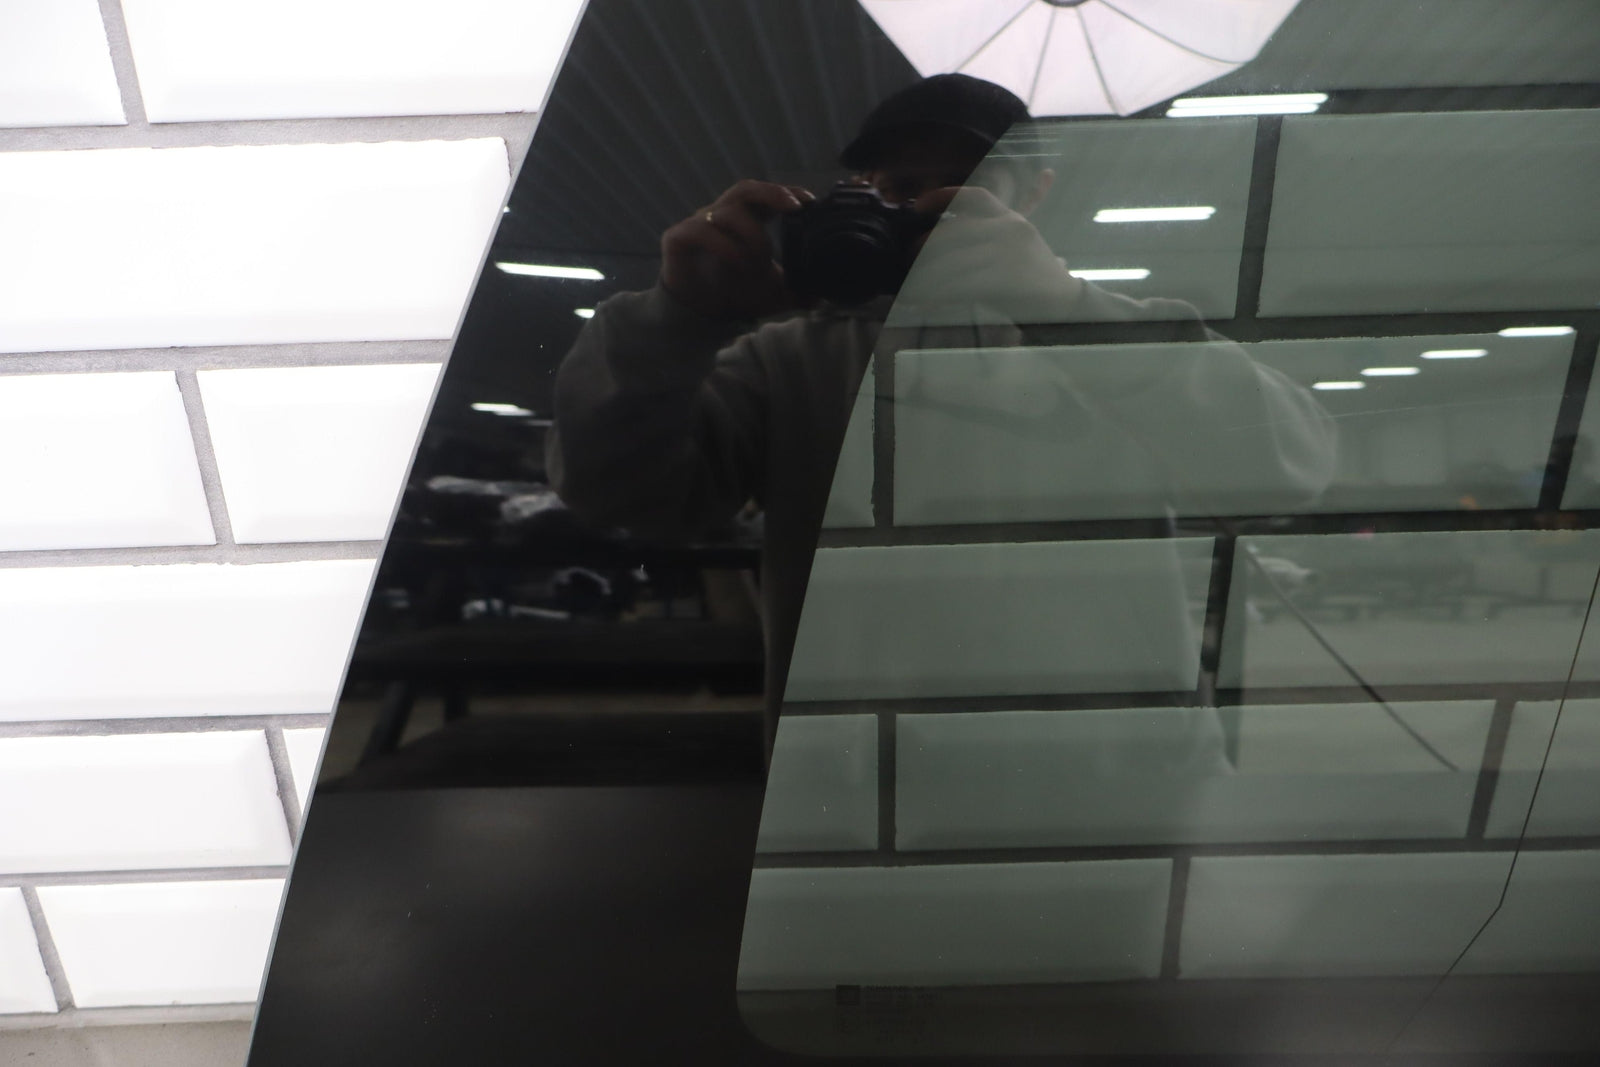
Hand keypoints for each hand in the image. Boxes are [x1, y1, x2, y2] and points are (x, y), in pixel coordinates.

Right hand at [660, 180, 813, 320]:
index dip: (786, 192)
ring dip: (751, 234)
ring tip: (762, 262)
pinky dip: (724, 245)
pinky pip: (701, 231)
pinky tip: (739, 263)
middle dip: (772, 194)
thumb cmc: (734, 295)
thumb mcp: (773, 294)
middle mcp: (721, 216)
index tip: (810, 202)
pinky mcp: (677, 238)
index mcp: (744, 220)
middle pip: (745, 190)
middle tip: (794, 208)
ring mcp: (698, 224)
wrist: (698, 318)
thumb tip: (822, 295)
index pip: (765, 195)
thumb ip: (796, 290)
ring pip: (727, 211)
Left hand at [898, 185, 1083, 315]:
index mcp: (1011, 218)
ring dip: (925, 277)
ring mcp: (1007, 254)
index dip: (942, 196)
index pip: (974, 196)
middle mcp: (1009, 229)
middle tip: (908, 259)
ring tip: (909, 288)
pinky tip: (925, 302)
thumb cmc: (1035, 274)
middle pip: (953, 231)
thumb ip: (999, 226)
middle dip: (924, 246)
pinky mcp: (1005, 279)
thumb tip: (986, 212)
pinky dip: (938, 295)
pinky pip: (960, 285)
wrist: (1065, 301)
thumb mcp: (1021, 240)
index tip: (918, 205)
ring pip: (952, 262)